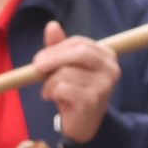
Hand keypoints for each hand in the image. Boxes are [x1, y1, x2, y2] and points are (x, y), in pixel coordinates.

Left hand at [37, 20, 120, 144]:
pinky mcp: (93, 100)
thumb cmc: (74, 89)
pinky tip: (53, 98)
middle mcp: (111, 68)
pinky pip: (62, 88)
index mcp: (107, 55)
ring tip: (50, 90)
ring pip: (66, 73)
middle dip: (52, 58)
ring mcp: (105, 85)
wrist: (82, 122)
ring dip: (49, 82)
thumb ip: (59, 47)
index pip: (79, 42)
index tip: (40, 58)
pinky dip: (51, 92)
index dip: (56, 48)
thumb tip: (52, 25)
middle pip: (78, 53)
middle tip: (36, 68)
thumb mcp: (66, 66)